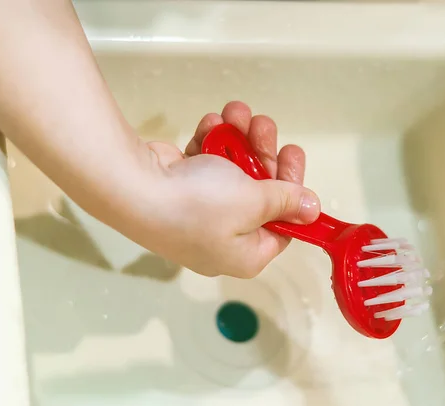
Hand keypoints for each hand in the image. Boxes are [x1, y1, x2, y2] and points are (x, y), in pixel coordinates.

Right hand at [127, 101, 320, 277]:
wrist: (132, 186)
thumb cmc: (198, 203)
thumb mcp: (253, 200)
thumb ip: (286, 200)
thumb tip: (312, 210)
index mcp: (245, 254)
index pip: (283, 227)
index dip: (293, 191)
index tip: (293, 157)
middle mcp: (224, 238)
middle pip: (259, 195)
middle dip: (263, 154)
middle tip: (266, 127)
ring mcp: (199, 213)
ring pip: (232, 174)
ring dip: (238, 140)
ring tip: (237, 112)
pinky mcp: (180, 190)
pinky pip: (206, 167)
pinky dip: (211, 144)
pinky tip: (212, 122)